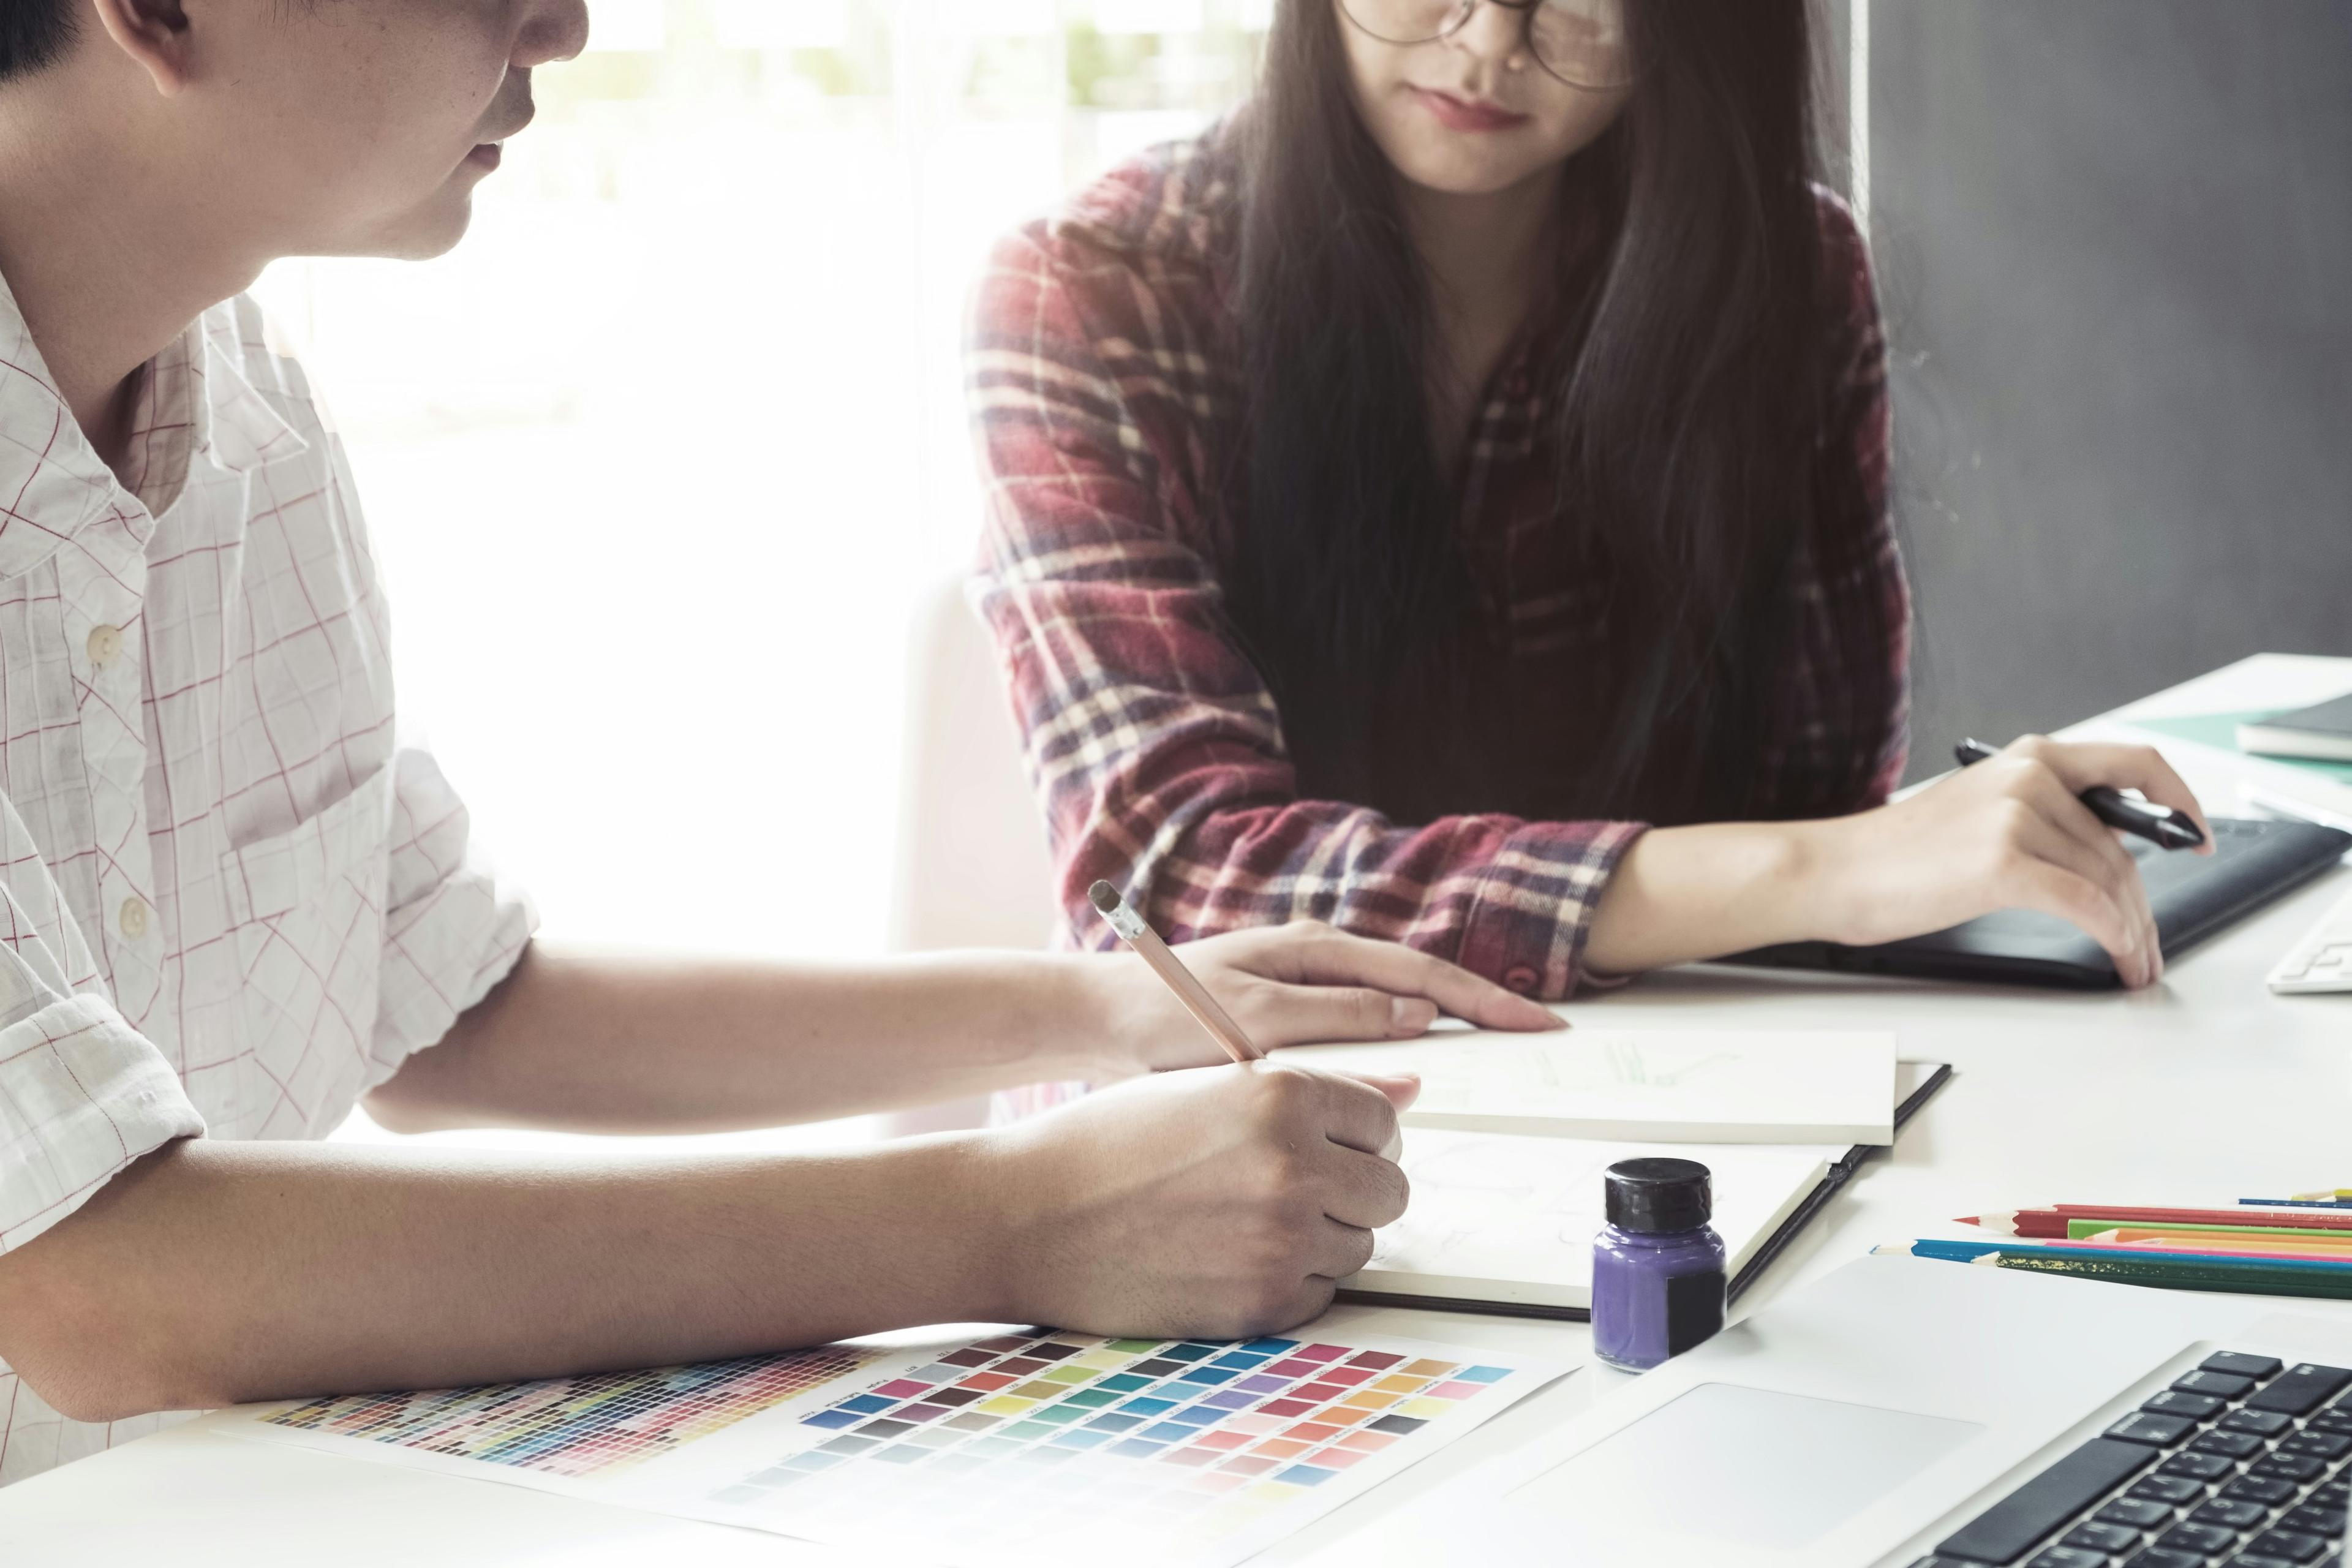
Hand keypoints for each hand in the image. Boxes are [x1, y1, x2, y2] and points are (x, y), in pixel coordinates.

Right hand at [977, 1061, 1415, 1337]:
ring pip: (1358, 1244)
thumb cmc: (1109, 1142)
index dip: (1352, 1134)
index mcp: (1282, 1096)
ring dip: (1321, 1236)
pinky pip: (1321, 1293)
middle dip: (1351, 1188)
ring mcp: (1283, 1242)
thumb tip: (1406, 1094)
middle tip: (1292, 1189)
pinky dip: (1291, 1281)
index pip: (1382, 1120)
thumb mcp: (1206, 1087)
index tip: (1323, 1144)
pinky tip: (1230, 1258)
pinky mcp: (1264, 1304)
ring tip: (1245, 1221)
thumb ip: (1304, 1093)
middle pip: (1389, 1189)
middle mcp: (1295, 1167)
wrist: (1027, 1217)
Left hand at [1088, 920, 1563, 1074]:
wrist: (1097, 1020)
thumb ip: (1335, 1019)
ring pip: (1397, 1000)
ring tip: (1506, 1044)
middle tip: (1544, 1031)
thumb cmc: (1162, 1018)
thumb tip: (1416, 1020)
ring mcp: (1307, 981)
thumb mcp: (1253, 1020)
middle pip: (1420, 979)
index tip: (1536, 1022)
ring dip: (1450, 1019)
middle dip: (1484, 1004)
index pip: (1419, 973)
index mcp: (1314, 949)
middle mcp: (1317, 957)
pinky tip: (1425, 1061)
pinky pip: (1366, 1022)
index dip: (1482, 1000)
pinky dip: (1405, 1037)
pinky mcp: (1293, 1011)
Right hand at [1802, 736, 2212, 987]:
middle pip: (2122, 847)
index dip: (2181, 799)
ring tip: (2134, 962)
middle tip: (2154, 943)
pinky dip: (2111, 935)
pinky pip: (2085, 904)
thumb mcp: (1978, 811)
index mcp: (2026, 759)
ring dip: (2133, 931)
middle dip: (2147, 904)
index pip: (2134, 763)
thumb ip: (2042, 815)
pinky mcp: (2003, 862)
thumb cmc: (1898, 854)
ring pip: (2109, 880)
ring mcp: (2017, 816)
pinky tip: (2116, 954)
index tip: (2198, 835)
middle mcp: (2029, 777)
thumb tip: (2107, 859)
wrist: (1835, 871)